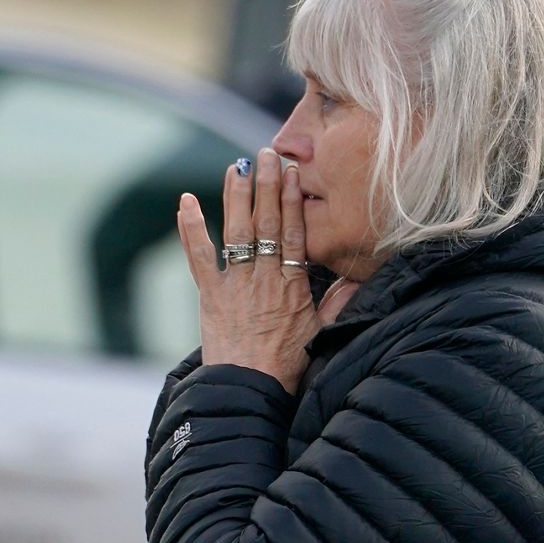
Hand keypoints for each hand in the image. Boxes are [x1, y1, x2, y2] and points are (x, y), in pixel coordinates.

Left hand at [176, 148, 356, 392]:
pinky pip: (199, 255)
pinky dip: (191, 228)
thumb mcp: (322, 332)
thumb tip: (357, 276)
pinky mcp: (211, 294)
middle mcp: (264, 277)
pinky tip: (185, 201)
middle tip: (265, 154)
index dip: (292, 200)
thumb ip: (339, 301)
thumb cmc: (287, 364)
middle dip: (266, 185)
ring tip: (237, 166)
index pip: (294, 232)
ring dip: (235, 195)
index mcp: (293, 283)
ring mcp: (235, 283)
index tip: (292, 173)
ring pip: (236, 230)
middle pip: (266, 222)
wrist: (249, 388)